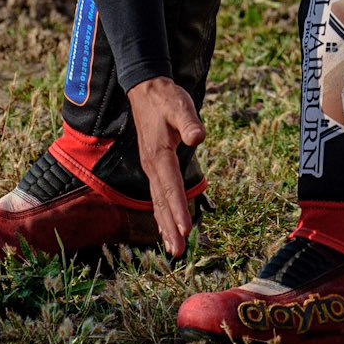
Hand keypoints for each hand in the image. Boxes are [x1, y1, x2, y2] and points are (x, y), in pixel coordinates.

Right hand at [126, 77, 204, 258]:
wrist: (145, 90)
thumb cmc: (165, 98)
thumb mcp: (180, 105)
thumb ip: (189, 122)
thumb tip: (198, 137)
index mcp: (159, 154)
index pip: (171, 186)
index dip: (179, 209)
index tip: (186, 230)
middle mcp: (152, 166)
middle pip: (162, 201)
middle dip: (170, 227)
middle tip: (178, 252)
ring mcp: (151, 168)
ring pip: (158, 202)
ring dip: (166, 226)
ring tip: (173, 249)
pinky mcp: (153, 168)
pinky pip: (157, 196)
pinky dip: (163, 214)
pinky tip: (167, 228)